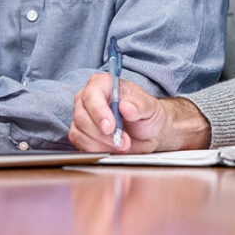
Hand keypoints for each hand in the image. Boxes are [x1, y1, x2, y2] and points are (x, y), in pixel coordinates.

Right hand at [69, 74, 209, 152]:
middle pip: (82, 116)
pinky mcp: (85, 134)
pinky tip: (113, 148)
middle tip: (123, 141)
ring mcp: (86, 116)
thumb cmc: (152, 115)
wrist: (155, 132)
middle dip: (104, 133)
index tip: (113, 126)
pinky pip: (81, 144)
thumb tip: (125, 106)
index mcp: (103, 84)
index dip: (99, 112)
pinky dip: (96, 149)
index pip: (91, 95)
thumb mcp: (151, 109)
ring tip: (123, 144)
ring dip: (101, 143)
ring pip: (80, 131)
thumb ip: (139, 106)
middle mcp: (90, 98)